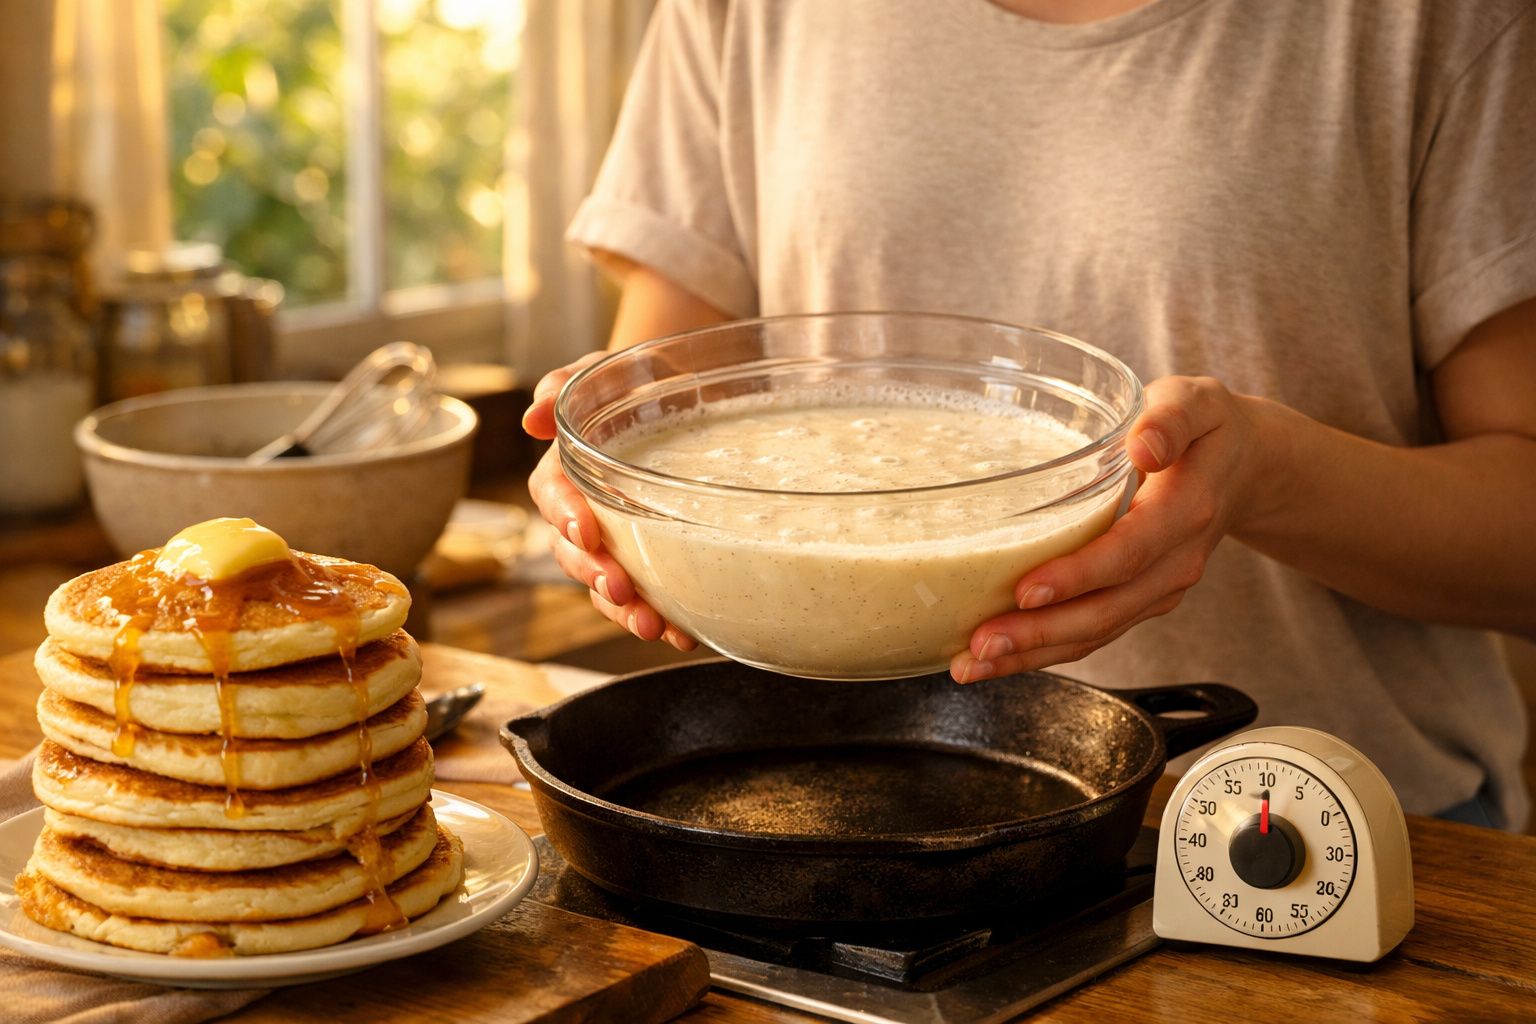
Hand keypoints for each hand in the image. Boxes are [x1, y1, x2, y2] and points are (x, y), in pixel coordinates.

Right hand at [522, 355, 697, 650]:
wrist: (689, 390)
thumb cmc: (635, 379)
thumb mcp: (604, 371)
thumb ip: (566, 387)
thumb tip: (534, 418)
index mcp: (566, 467)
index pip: (553, 495)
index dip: (566, 515)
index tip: (588, 530)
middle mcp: (585, 511)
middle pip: (575, 553)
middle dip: (595, 575)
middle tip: (622, 590)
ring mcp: (616, 541)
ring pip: (605, 585)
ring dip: (624, 612)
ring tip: (654, 627)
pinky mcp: (649, 559)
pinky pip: (644, 598)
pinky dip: (660, 618)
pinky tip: (684, 632)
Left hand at [950, 376, 1269, 682]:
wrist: (1245, 467)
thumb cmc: (1205, 429)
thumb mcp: (1197, 402)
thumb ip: (1172, 419)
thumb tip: (1144, 446)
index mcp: (1184, 510)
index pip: (1127, 552)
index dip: (1077, 576)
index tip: (1025, 590)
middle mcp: (1176, 562)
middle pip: (1105, 610)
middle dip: (1040, 634)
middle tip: (981, 645)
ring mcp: (1160, 589)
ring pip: (1096, 633)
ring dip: (1034, 654)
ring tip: (974, 663)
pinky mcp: (1142, 601)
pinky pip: (1093, 633)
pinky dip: (1045, 651)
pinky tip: (999, 658)